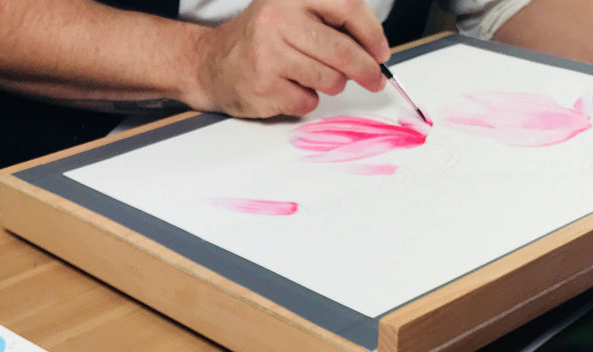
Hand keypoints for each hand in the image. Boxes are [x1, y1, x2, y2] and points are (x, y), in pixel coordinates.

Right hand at [188, 0, 390, 117]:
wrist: (211, 63)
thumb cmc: (261, 40)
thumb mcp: (291, 13)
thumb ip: (330, 22)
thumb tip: (374, 49)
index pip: (347, 8)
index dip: (371, 34)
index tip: (381, 53)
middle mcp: (278, 19)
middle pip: (342, 50)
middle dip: (366, 70)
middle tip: (375, 79)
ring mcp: (269, 54)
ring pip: (329, 80)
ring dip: (331, 85)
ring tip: (314, 78)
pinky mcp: (264, 86)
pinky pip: (307, 101)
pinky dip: (306, 100)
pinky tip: (289, 88)